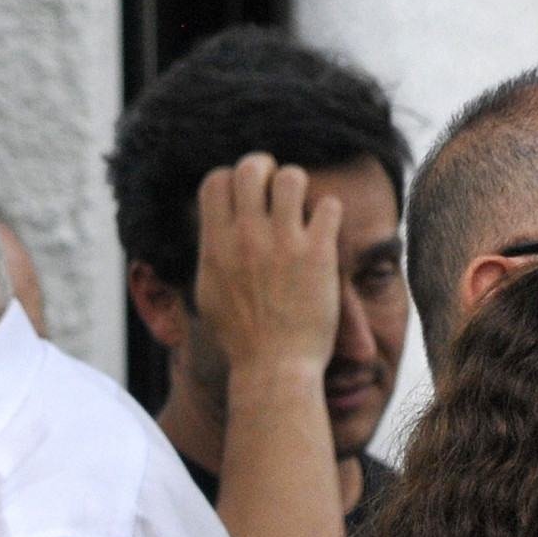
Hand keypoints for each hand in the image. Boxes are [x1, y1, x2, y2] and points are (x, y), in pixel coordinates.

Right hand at [194, 154, 341, 379]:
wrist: (273, 369)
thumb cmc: (241, 340)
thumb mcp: (208, 295)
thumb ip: (210, 256)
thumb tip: (211, 233)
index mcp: (216, 245)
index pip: (216, 180)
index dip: (232, 179)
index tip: (246, 196)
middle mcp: (247, 237)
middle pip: (251, 167)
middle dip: (266, 169)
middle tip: (277, 187)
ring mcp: (283, 244)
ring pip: (292, 177)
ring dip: (299, 186)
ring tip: (303, 207)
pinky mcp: (317, 255)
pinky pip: (329, 206)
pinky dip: (329, 212)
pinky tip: (326, 230)